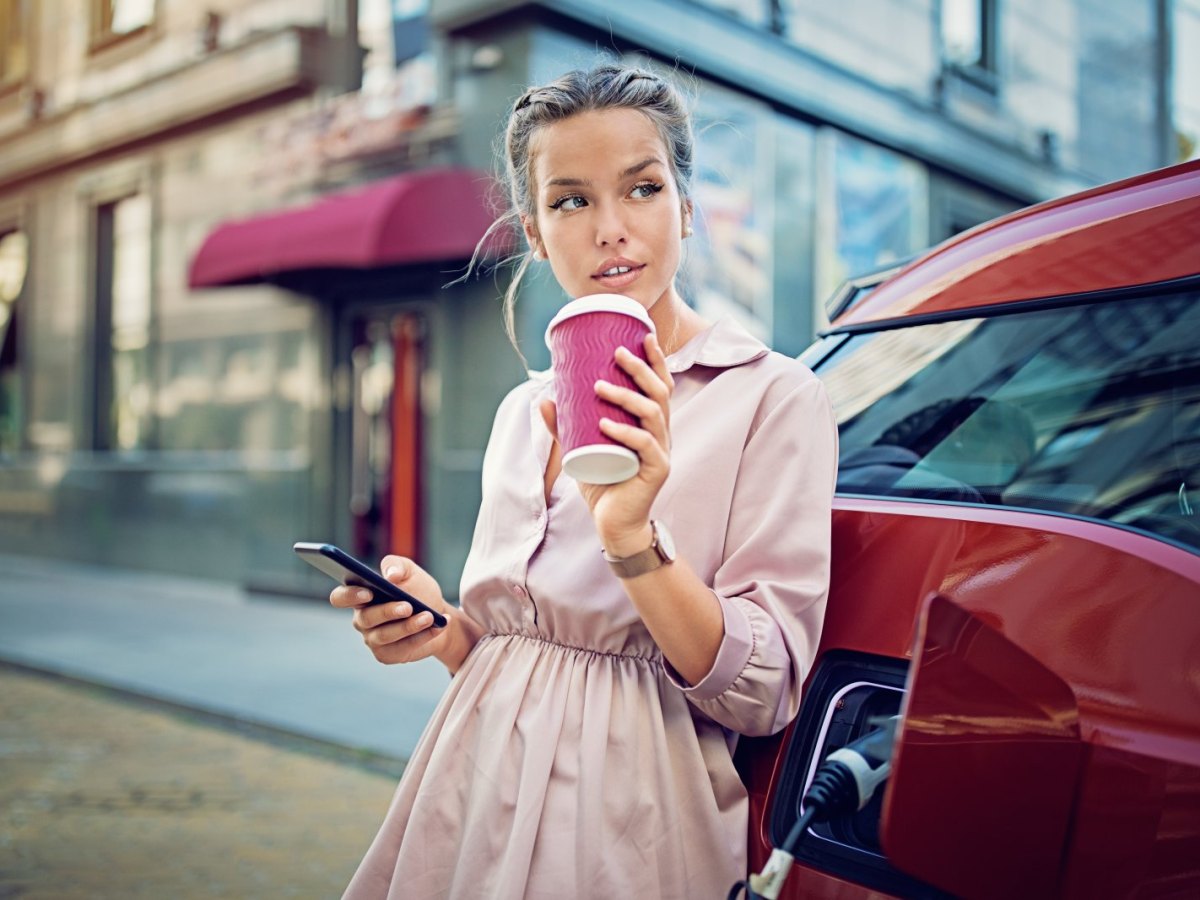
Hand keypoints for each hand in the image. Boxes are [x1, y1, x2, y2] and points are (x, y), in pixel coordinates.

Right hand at [328, 555, 453, 664]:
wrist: (437, 613)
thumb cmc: (417, 589)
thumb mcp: (409, 571)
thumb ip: (397, 565)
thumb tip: (390, 575)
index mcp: (360, 596)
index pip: (340, 597)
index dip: (350, 596)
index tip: (368, 592)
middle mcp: (362, 619)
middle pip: (366, 619)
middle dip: (388, 612)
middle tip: (408, 606)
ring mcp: (373, 639)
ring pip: (385, 636)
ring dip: (409, 626)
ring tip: (429, 616)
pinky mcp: (387, 655)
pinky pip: (401, 649)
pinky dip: (421, 637)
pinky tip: (437, 626)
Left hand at [540, 332, 674, 554]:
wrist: (615, 524)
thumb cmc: (603, 483)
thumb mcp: (582, 449)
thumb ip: (566, 426)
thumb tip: (544, 399)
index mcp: (651, 424)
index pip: (660, 385)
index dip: (655, 360)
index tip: (642, 335)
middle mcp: (662, 434)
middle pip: (660, 392)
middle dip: (641, 369)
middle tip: (617, 353)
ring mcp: (661, 451)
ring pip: (653, 414)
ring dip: (627, 396)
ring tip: (600, 386)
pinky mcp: (656, 470)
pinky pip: (645, 445)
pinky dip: (625, 432)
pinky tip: (605, 424)